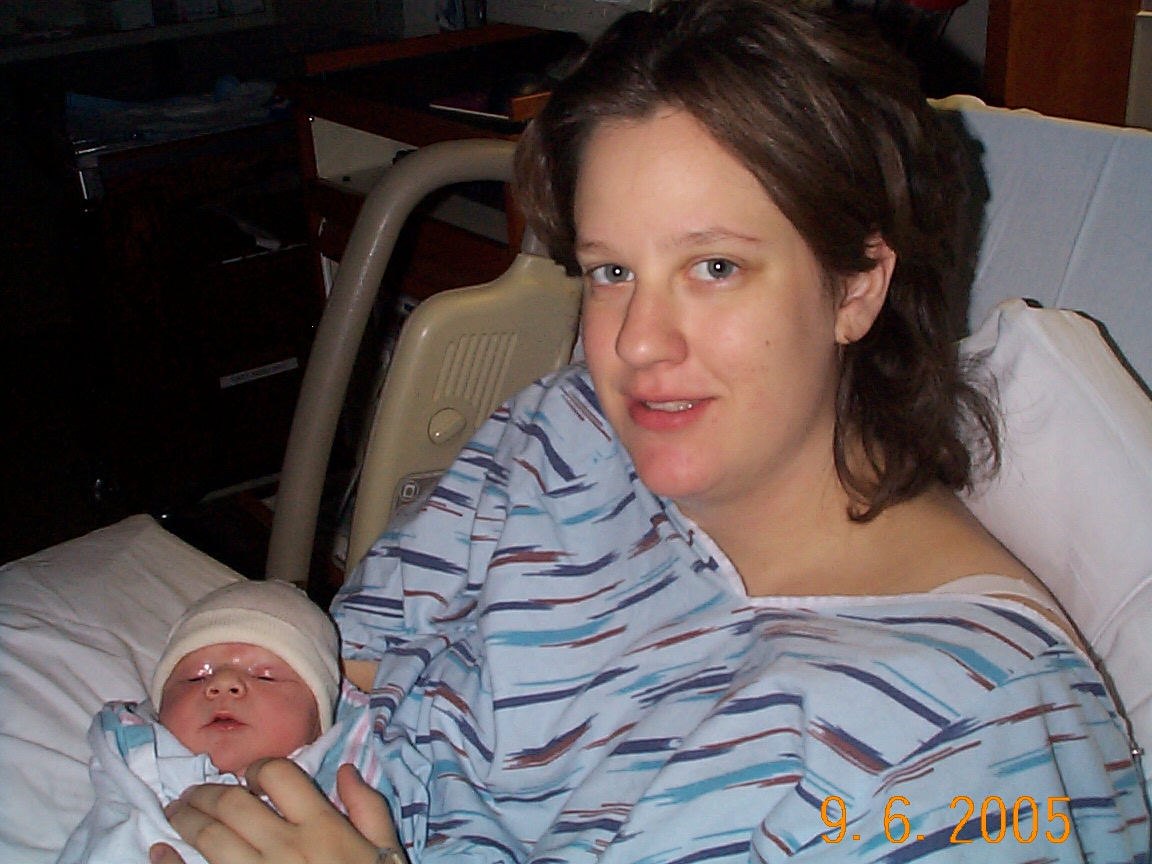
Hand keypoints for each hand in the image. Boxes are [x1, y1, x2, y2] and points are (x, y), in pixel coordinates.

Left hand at [149, 759, 401, 863]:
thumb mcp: (384, 850)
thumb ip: (368, 808)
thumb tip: (345, 770)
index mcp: (323, 826)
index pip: (280, 775)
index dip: (258, 768)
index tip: (249, 777)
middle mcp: (286, 845)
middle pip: (234, 804)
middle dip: (207, 793)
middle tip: (194, 794)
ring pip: (210, 837)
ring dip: (185, 820)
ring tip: (176, 814)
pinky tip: (159, 853)